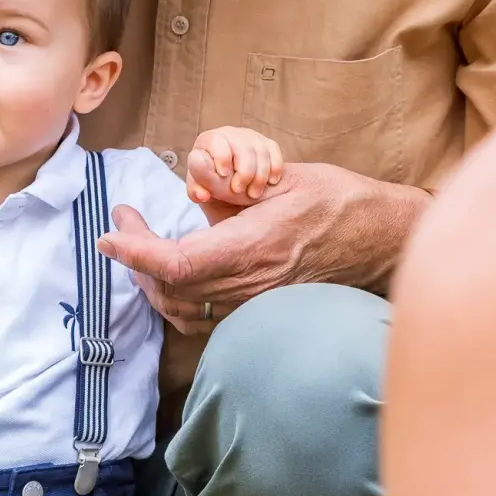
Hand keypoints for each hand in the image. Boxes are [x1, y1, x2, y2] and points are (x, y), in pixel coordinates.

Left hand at [99, 161, 429, 333]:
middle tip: (126, 226)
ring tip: (143, 248)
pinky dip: (177, 299)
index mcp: (253, 248)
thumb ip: (232, 185)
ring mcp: (256, 307)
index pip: (176, 262)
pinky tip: (175, 273)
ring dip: (154, 282)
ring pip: (182, 310)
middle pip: (169, 289)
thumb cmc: (340, 204)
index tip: (111, 233)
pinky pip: (203, 319)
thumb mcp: (284, 179)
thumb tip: (195, 175)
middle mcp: (251, 286)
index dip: (135, 252)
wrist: (384, 243)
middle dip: (137, 261)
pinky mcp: (261, 315)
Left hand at [187, 127, 284, 210]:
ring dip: (259, 175)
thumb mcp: (201, 188)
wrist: (230, 185)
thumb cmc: (211, 185)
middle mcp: (229, 134)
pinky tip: (271, 182)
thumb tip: (202, 194)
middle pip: (242, 146)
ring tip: (253, 194)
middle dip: (244, 171)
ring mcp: (250, 137)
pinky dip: (274, 167)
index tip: (224, 174)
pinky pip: (274, 150)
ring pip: (260, 150)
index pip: (216, 140)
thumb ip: (196, 189)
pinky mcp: (266, 143)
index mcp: (209, 140)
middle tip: (239, 190)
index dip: (221, 156)